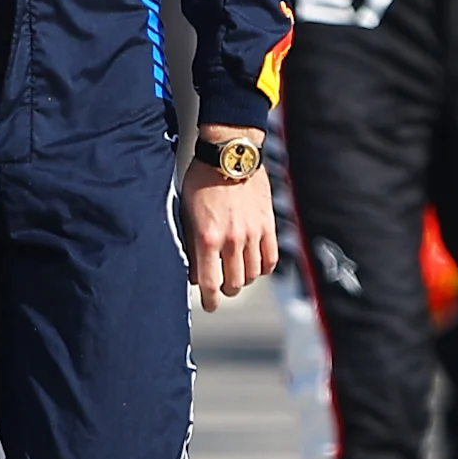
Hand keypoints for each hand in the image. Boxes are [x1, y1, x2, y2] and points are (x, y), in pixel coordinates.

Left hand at [181, 132, 277, 311]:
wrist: (229, 154)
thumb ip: (191, 244)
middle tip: (222, 288)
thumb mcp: (187, 212)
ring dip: (245, 279)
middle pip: (234, 284)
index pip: (209, 284)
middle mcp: (232, 240)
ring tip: (238, 274)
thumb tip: (194, 272)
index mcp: (207, 238)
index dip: (209, 300)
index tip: (209, 305)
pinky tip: (256, 265)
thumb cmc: (201, 178)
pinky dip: (263, 267)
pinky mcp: (268, 225)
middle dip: (226, 291)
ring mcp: (253, 234)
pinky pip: (271, 258)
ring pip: (253, 274)